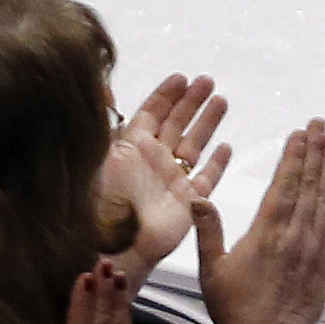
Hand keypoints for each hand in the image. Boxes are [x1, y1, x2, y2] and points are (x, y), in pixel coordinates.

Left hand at [101, 74, 231, 284]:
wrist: (118, 246)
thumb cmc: (104, 203)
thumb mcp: (98, 156)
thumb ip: (104, 122)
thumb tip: (100, 86)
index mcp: (129, 150)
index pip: (150, 114)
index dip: (165, 95)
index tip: (181, 77)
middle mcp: (152, 161)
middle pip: (175, 124)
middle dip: (191, 101)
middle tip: (207, 80)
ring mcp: (171, 180)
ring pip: (194, 145)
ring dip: (207, 123)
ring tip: (221, 100)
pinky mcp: (189, 201)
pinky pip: (207, 178)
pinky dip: (217, 163)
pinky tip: (226, 146)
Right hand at [191, 121, 324, 323]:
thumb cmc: (235, 309)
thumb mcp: (211, 270)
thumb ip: (208, 231)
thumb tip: (199, 196)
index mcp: (267, 235)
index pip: (284, 185)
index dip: (294, 156)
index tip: (300, 132)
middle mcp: (296, 236)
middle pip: (310, 184)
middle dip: (316, 151)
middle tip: (323, 123)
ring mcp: (316, 247)